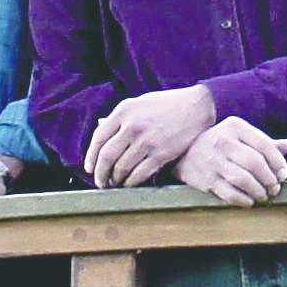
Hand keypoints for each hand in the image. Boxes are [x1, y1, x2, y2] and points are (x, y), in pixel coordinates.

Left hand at [86, 84, 215, 187]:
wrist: (197, 106)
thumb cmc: (166, 104)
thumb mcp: (139, 103)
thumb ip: (120, 116)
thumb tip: (100, 126)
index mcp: (124, 111)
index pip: (99, 138)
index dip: (91, 157)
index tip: (90, 169)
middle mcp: (132, 126)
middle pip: (107, 157)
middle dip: (101, 174)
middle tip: (101, 182)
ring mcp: (147, 141)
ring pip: (122, 168)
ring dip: (116, 180)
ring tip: (116, 184)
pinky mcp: (161, 154)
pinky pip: (139, 174)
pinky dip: (131, 182)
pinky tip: (130, 183)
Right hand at [173, 118, 286, 205]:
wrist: (184, 153)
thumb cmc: (220, 144)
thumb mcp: (240, 136)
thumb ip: (264, 142)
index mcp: (235, 127)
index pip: (264, 144)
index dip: (278, 162)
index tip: (284, 174)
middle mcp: (223, 141)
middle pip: (255, 163)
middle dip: (270, 179)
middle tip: (275, 188)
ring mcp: (213, 161)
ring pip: (244, 180)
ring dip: (259, 191)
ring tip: (264, 195)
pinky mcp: (205, 180)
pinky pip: (230, 193)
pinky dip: (244, 200)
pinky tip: (250, 201)